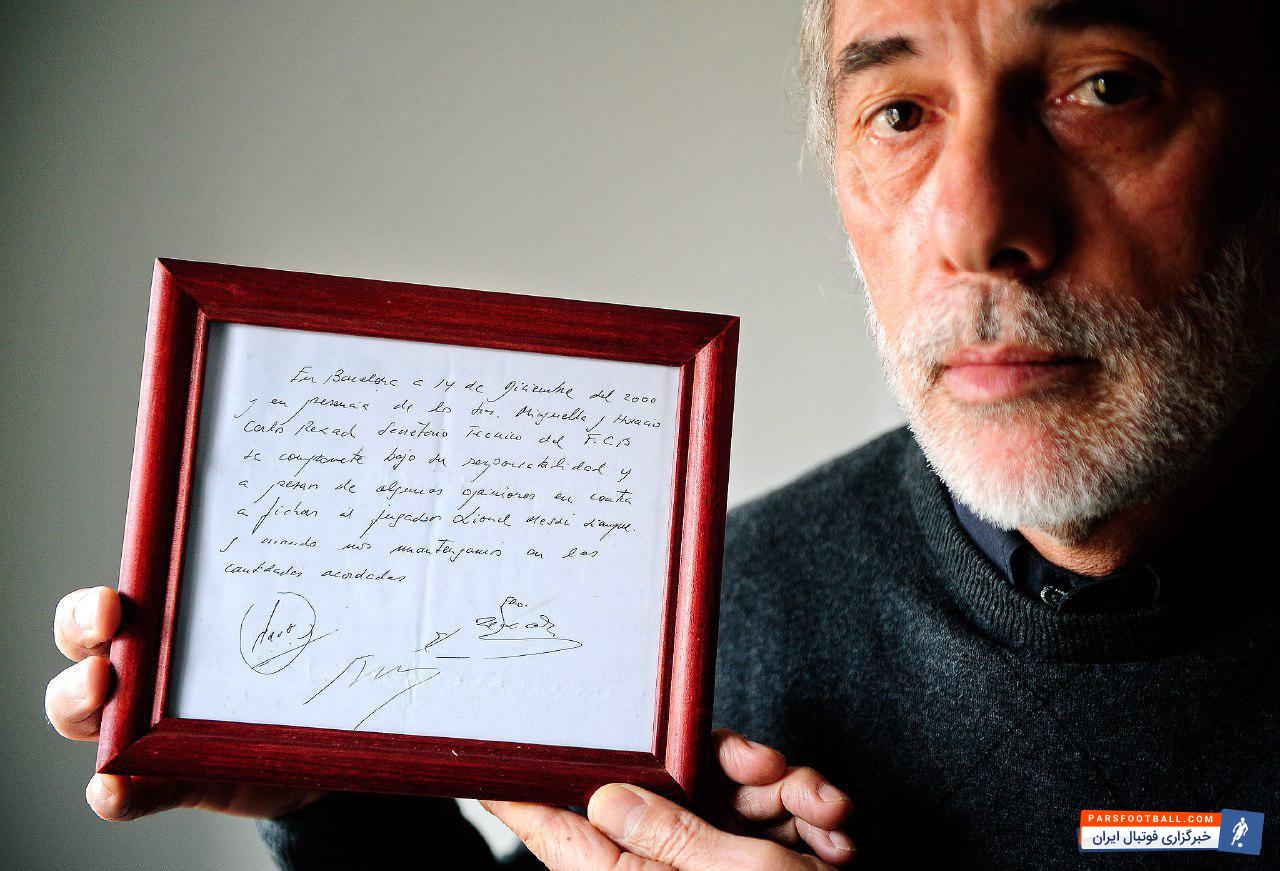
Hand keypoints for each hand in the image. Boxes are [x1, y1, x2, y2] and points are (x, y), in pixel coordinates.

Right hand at [45, 585, 325, 820]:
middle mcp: (141, 672)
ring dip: (80, 703)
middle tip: (108, 632)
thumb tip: (368, 538)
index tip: (113, 601)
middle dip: (81, 636)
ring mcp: (145, 730)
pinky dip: (115, 792)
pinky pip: (128, 790)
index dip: (91, 605)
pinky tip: (114, 789)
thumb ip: (314, 592)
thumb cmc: (295, 670)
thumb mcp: (303, 626)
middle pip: (82, 650)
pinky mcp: (166, 781)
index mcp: (164, 624)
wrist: (315, 749)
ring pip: (83, 716)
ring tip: (102, 695)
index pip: (102, 608)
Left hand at [481, 730, 854, 868]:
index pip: (557, 832)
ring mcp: (712, 868)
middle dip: (727, 766)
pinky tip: (832, 827)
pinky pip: (765, 819)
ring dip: (782, 790)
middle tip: (766, 766)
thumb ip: (670, 833)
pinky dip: (803, 814)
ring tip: (822, 807)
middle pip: (663, 789)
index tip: (484, 761)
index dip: (522, 793)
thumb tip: (605, 797)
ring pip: (725, 794)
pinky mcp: (754, 865)